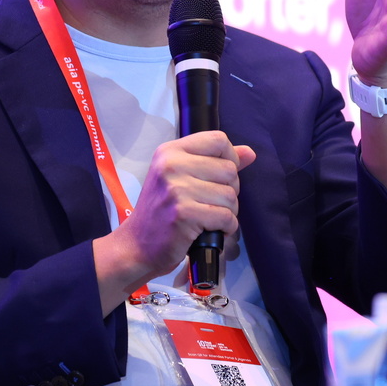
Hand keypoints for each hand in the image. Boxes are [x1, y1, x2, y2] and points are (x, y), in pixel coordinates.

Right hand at [93, 132, 255, 305]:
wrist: (136, 245)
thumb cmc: (161, 211)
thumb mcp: (180, 177)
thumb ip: (215, 162)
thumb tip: (249, 153)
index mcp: (170, 151)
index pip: (218, 140)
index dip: (230, 158)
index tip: (222, 176)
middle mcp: (171, 165)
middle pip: (229, 170)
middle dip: (230, 190)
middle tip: (212, 203)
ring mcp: (177, 190)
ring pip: (230, 195)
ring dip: (228, 211)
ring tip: (210, 217)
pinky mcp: (184, 214)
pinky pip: (225, 217)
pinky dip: (226, 227)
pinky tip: (213, 229)